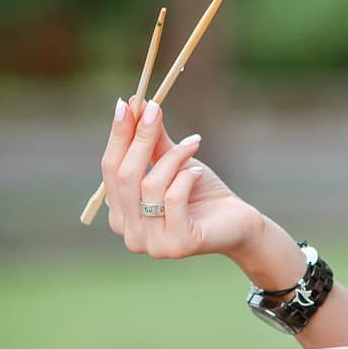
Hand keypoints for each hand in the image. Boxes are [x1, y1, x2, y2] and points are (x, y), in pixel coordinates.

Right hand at [99, 95, 259, 258]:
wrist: (237, 221)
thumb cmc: (201, 192)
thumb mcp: (173, 163)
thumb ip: (152, 142)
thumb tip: (137, 106)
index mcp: (120, 214)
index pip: (110, 170)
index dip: (118, 136)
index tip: (128, 103)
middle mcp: (129, 234)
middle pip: (125, 177)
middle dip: (141, 138)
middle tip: (157, 110)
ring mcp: (151, 244)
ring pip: (150, 186)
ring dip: (174, 158)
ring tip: (192, 145)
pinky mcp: (176, 245)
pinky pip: (174, 198)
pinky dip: (187, 177)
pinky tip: (198, 172)